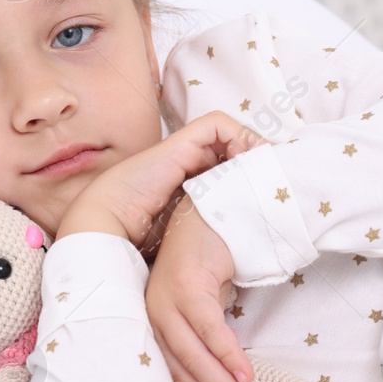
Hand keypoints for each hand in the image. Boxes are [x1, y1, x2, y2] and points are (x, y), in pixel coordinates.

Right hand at [56, 111, 265, 250]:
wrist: (107, 223)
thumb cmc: (138, 236)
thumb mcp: (183, 235)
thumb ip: (204, 230)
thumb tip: (234, 257)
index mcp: (187, 182)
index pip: (226, 166)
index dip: (248, 172)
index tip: (267, 190)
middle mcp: (187, 161)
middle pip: (232, 146)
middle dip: (255, 158)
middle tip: (275, 176)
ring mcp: (183, 149)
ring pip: (229, 133)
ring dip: (251, 145)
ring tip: (265, 167)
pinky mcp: (180, 143)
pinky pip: (218, 124)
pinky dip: (236, 135)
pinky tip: (244, 159)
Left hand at [146, 194, 259, 381]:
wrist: (215, 212)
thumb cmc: (211, 265)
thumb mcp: (205, 310)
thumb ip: (206, 345)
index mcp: (151, 325)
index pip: (169, 378)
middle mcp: (150, 315)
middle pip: (180, 374)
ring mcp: (164, 299)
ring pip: (193, 356)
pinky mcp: (184, 284)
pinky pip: (207, 329)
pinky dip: (226, 355)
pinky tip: (244, 377)